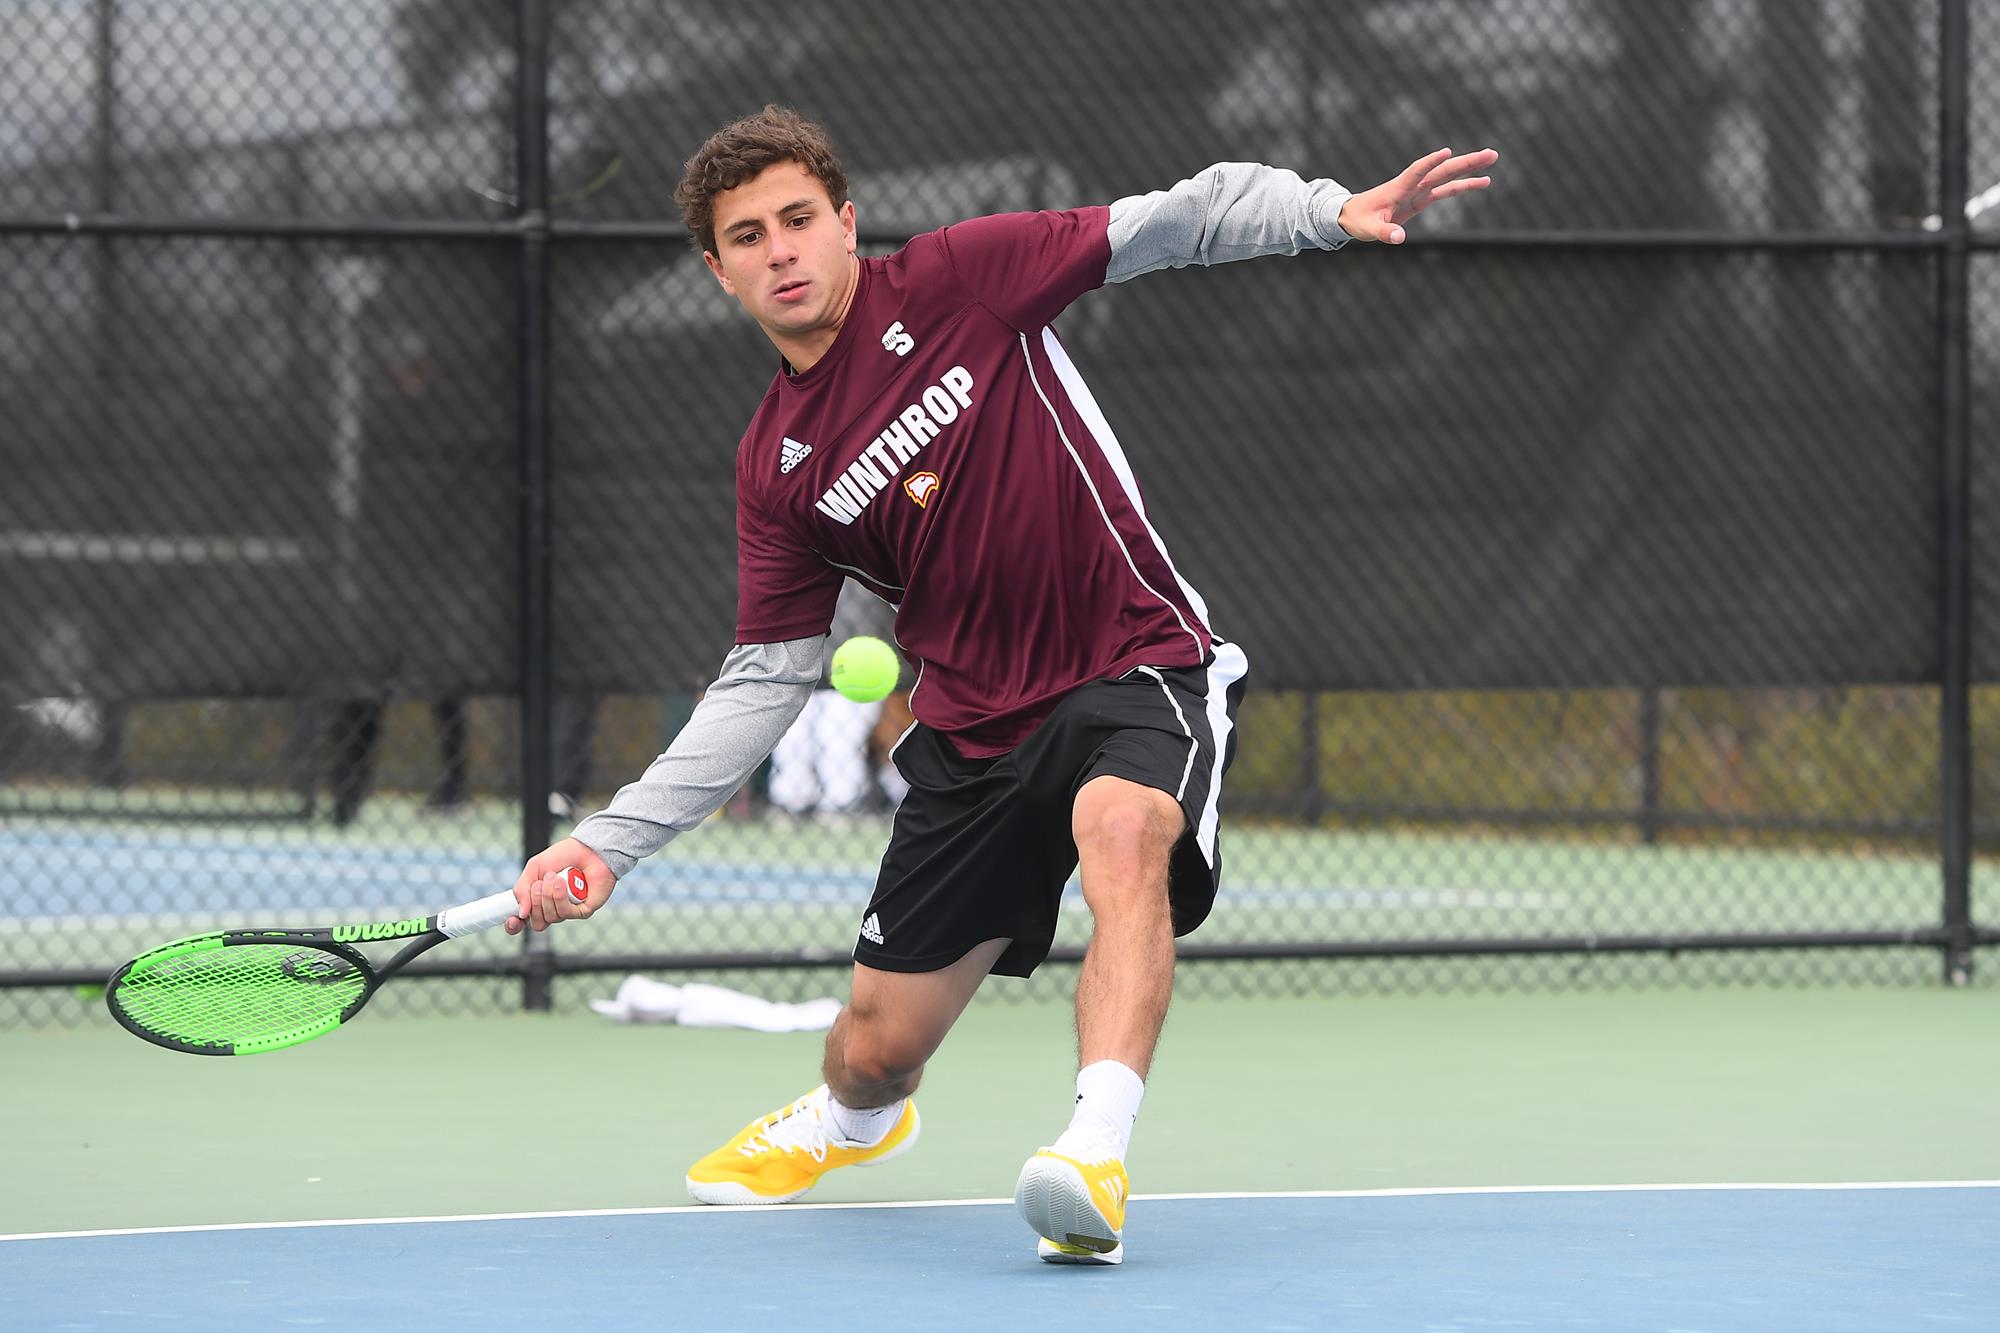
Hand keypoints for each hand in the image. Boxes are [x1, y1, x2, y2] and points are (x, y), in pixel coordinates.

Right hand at [504, 836, 615, 934]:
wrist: (587, 849)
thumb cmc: (562, 856)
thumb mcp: (534, 868)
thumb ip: (522, 889)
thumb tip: (521, 913)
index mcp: (537, 901)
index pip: (522, 923)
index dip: (514, 926)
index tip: (512, 920)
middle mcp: (553, 909)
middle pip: (537, 923)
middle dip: (535, 902)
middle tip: (540, 883)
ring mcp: (568, 911)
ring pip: (551, 917)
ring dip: (548, 895)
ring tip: (555, 877)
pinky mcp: (583, 910)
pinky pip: (566, 913)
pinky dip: (560, 897)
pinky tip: (562, 883)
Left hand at [1338, 147, 1498, 244]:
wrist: (1353, 215)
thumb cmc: (1359, 220)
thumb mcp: (1369, 229)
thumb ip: (1384, 233)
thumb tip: (1399, 239)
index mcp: (1398, 188)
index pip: (1417, 172)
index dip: (1431, 162)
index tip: (1447, 152)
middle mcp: (1412, 185)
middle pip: (1442, 170)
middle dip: (1466, 162)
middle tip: (1491, 153)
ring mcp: (1419, 190)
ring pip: (1448, 176)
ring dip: (1470, 168)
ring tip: (1492, 160)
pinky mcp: (1421, 198)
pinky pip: (1446, 190)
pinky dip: (1463, 186)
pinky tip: (1483, 182)